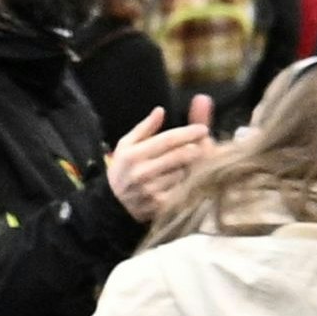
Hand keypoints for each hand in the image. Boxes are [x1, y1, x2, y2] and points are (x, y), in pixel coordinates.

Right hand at [104, 100, 217, 219]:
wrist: (113, 204)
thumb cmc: (123, 169)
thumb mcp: (126, 145)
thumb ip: (145, 128)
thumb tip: (160, 111)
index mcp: (133, 155)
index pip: (168, 140)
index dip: (188, 133)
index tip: (203, 129)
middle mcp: (141, 173)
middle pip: (180, 155)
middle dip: (194, 149)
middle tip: (198, 147)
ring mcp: (150, 190)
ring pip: (183, 172)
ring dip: (188, 168)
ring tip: (182, 167)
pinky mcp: (158, 205)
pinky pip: (181, 188)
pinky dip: (184, 184)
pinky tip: (179, 183)